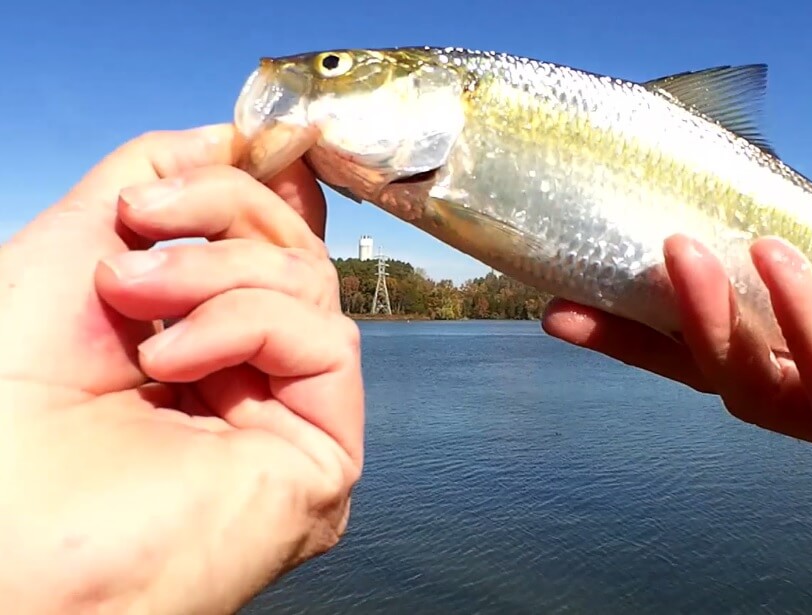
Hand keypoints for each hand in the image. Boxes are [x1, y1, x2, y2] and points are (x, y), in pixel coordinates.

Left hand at [0, 125, 363, 613]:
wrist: (3, 526)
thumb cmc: (10, 405)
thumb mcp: (74, 246)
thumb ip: (158, 177)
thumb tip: (241, 135)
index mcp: (198, 333)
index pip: (266, 236)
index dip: (254, 183)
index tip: (233, 143)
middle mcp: (251, 375)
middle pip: (294, 247)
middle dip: (219, 212)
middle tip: (136, 229)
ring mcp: (288, 416)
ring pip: (313, 286)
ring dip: (215, 270)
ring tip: (132, 299)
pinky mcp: (325, 454)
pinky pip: (327, 342)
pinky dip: (246, 325)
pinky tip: (173, 362)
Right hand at [542, 152, 811, 609]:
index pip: (729, 337)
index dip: (659, 316)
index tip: (593, 281)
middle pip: (714, 365)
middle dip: (652, 324)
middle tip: (595, 273)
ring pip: (755, 381)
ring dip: (713, 316)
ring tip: (683, 252)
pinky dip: (803, 329)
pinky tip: (778, 271)